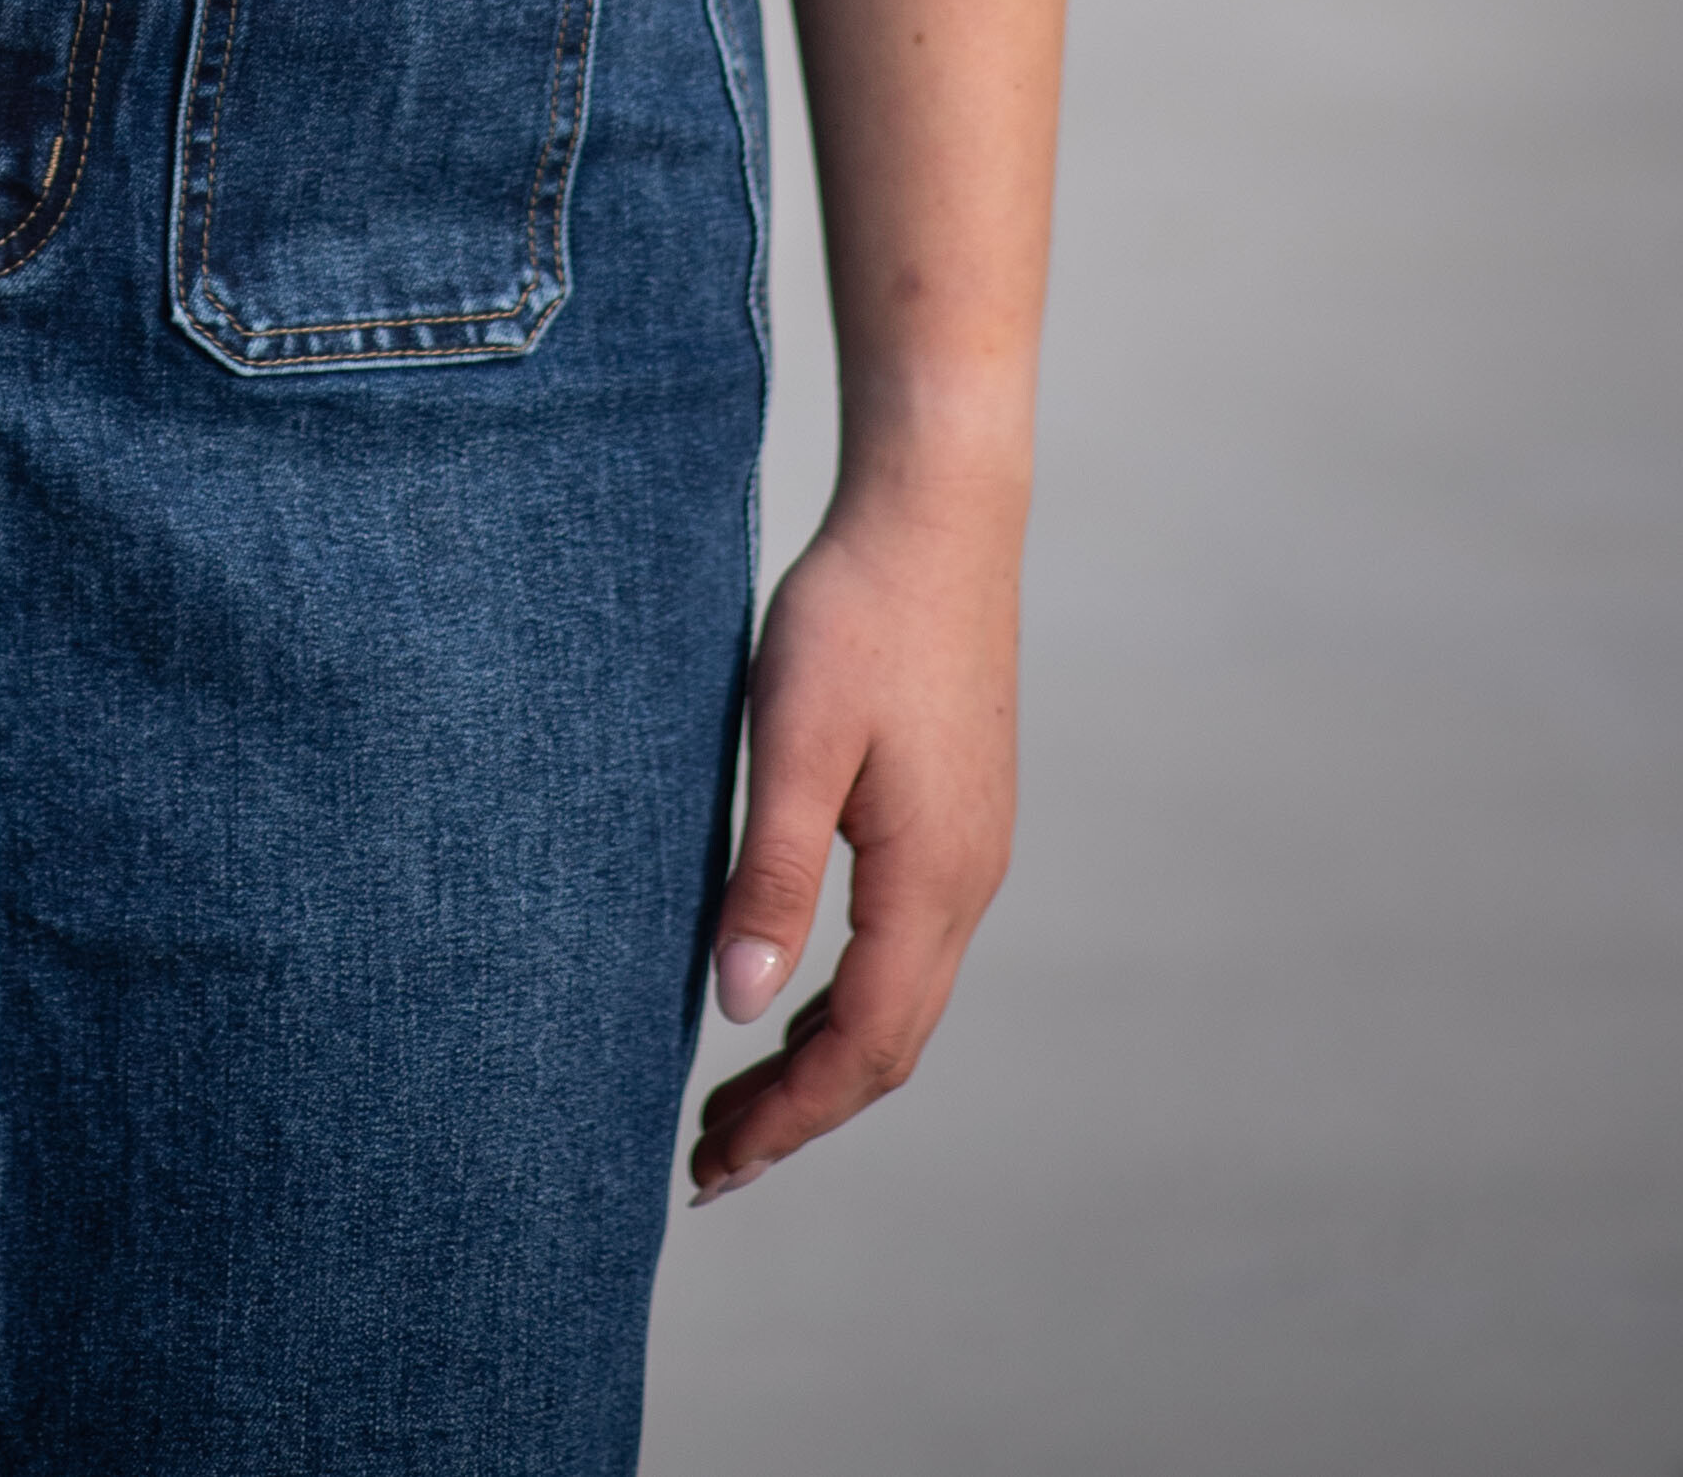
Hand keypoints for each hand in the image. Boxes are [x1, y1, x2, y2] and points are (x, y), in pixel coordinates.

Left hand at [687, 475, 1023, 1199]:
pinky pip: (909, 948)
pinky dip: (849, 998)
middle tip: (710, 1160)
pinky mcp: (959, 817)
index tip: (713, 1168)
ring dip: (824, 1057)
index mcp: (931, 882)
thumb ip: (771, 875)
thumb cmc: (856, 613)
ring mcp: (973, 851)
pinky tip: (793, 992)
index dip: (790, 1118)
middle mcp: (968, 883)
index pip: (862, 1048)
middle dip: (803, 1111)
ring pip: (903, 999)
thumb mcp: (794, 741)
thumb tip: (737, 1007)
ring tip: (739, 1097)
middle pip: (890, 1043)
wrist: (937, 515)